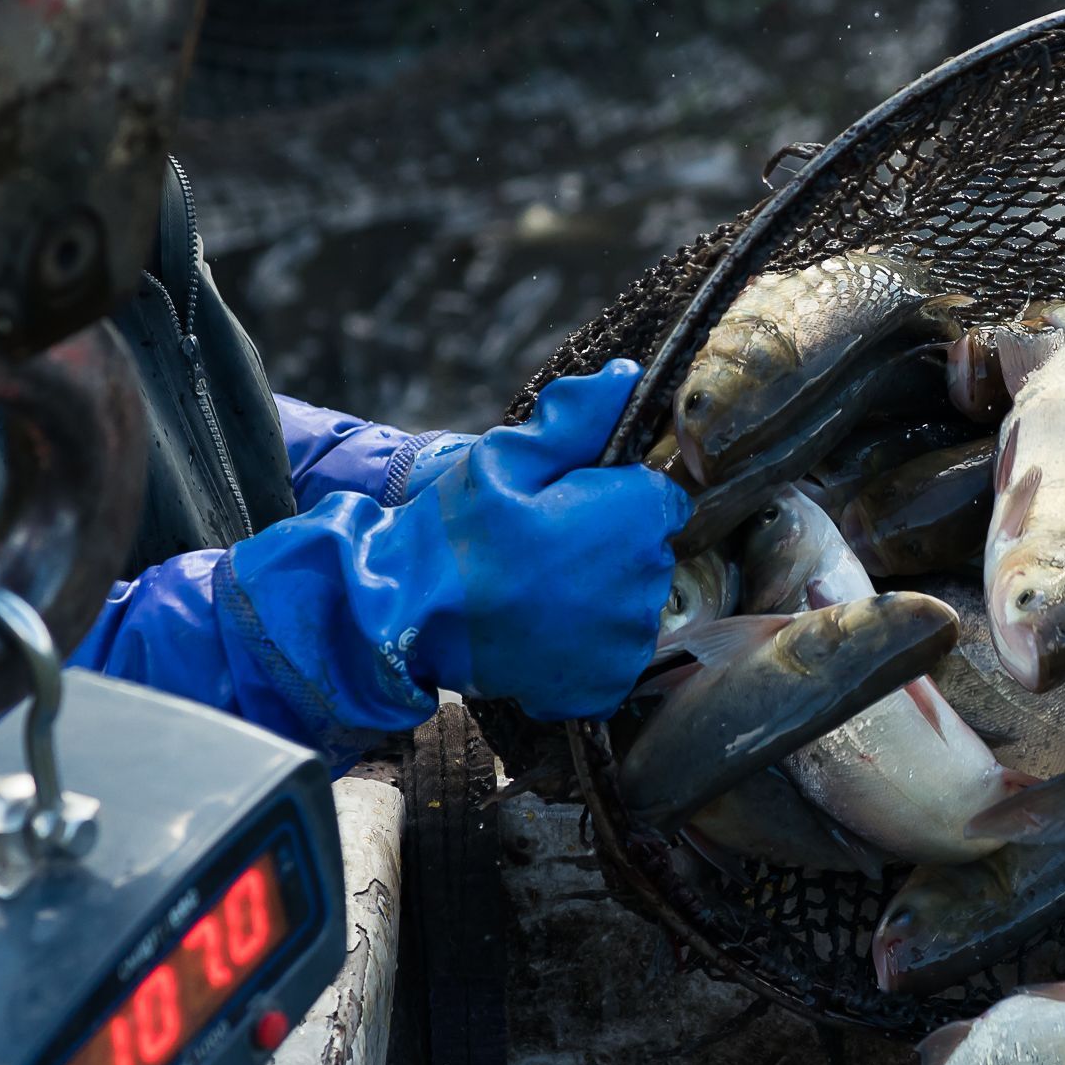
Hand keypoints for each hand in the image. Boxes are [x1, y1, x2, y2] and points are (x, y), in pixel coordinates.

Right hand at [417, 361, 689, 716]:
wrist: (404, 616)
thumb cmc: (456, 531)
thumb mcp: (508, 456)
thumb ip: (578, 416)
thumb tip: (629, 377)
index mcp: (634, 518)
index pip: (661, 499)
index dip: (615, 499)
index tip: (570, 507)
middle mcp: (646, 583)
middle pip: (647, 554)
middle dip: (606, 546)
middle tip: (540, 551)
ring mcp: (627, 642)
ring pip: (630, 606)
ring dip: (595, 598)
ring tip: (533, 593)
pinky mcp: (605, 687)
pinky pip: (611, 655)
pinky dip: (583, 647)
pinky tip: (538, 631)